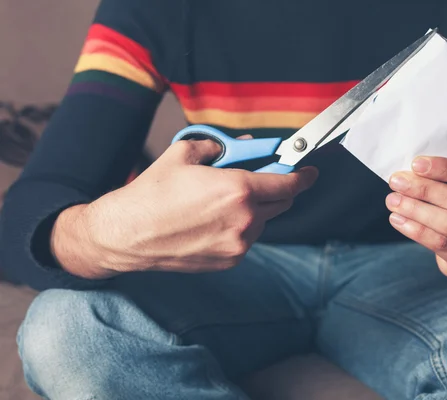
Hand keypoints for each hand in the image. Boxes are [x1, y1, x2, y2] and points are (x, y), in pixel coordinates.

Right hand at [51, 138, 317, 277]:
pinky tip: (213, 220)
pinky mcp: (228, 261)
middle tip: (260, 180)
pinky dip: (240, 227)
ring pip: (262, 222)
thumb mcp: (184, 154)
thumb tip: (239, 146)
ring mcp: (238, 244)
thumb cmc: (152, 194)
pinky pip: (246, 239)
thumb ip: (220, 147)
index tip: (309, 173)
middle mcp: (244, 220)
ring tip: (222, 202)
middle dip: (276, 189)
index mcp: (238, 190)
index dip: (303, 177)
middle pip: (281, 203)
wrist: (126, 234)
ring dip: (254, 209)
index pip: (287, 184)